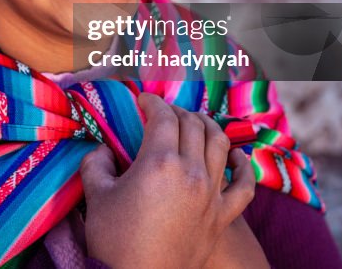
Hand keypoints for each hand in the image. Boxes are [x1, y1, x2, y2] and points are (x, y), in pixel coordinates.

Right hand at [79, 93, 256, 268]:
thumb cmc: (114, 240)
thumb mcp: (96, 195)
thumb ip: (96, 163)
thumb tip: (103, 150)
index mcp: (159, 162)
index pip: (163, 117)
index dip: (152, 102)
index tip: (144, 100)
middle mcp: (191, 173)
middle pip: (192, 125)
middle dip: (177, 112)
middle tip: (164, 114)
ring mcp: (211, 195)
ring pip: (220, 144)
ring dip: (209, 126)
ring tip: (197, 123)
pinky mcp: (222, 216)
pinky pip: (245, 185)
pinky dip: (243, 165)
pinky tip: (236, 155)